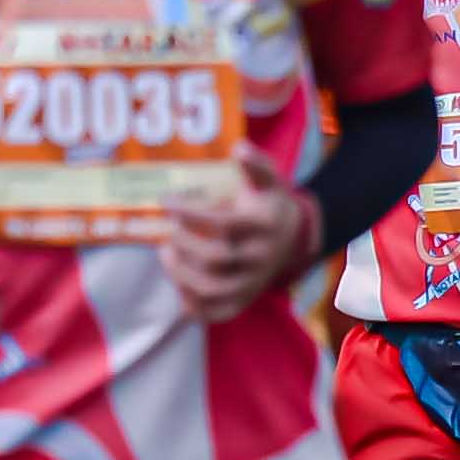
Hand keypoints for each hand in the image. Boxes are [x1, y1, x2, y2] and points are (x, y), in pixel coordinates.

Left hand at [162, 148, 312, 324]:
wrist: (293, 239)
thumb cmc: (269, 205)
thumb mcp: (269, 182)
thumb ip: (256, 164)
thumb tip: (239, 148)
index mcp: (266, 226)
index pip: (224, 223)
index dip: (190, 212)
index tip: (167, 201)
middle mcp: (262, 258)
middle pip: (215, 258)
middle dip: (183, 241)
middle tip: (169, 227)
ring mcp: (253, 282)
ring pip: (212, 288)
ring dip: (180, 273)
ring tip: (166, 252)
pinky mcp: (244, 301)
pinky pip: (214, 312)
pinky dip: (192, 302)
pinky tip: (179, 280)